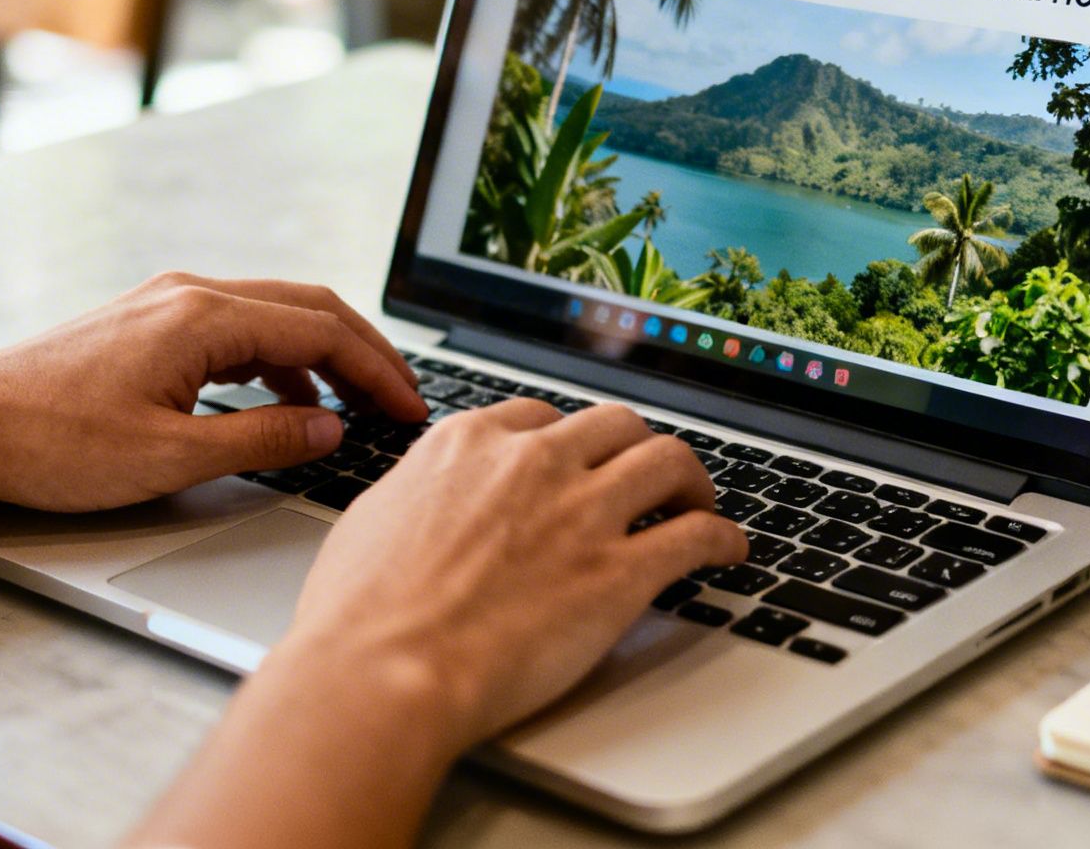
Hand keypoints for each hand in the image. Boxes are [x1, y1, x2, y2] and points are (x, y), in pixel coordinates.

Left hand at [0, 272, 427, 521]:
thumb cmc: (49, 444)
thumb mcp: (171, 458)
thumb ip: (263, 441)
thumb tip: (330, 430)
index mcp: (203, 317)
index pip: (322, 331)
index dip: (378, 372)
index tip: (410, 409)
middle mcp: (189, 294)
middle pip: (308, 308)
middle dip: (365, 354)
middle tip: (402, 401)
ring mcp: (166, 305)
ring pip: (274, 316)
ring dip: (324, 358)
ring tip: (356, 408)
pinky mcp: (147, 326)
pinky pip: (238, 331)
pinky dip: (279, 363)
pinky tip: (285, 406)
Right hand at [279, 400, 747, 754]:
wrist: (382, 670)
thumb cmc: (360, 615)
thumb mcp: (373, 519)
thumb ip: (418, 494)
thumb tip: (427, 498)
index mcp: (469, 444)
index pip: (542, 419)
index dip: (569, 442)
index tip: (581, 461)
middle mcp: (533, 463)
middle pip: (615, 425)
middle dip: (637, 447)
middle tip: (647, 476)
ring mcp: (582, 512)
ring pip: (668, 460)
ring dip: (692, 480)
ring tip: (699, 502)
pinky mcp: (619, 571)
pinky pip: (697, 535)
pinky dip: (724, 537)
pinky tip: (729, 551)